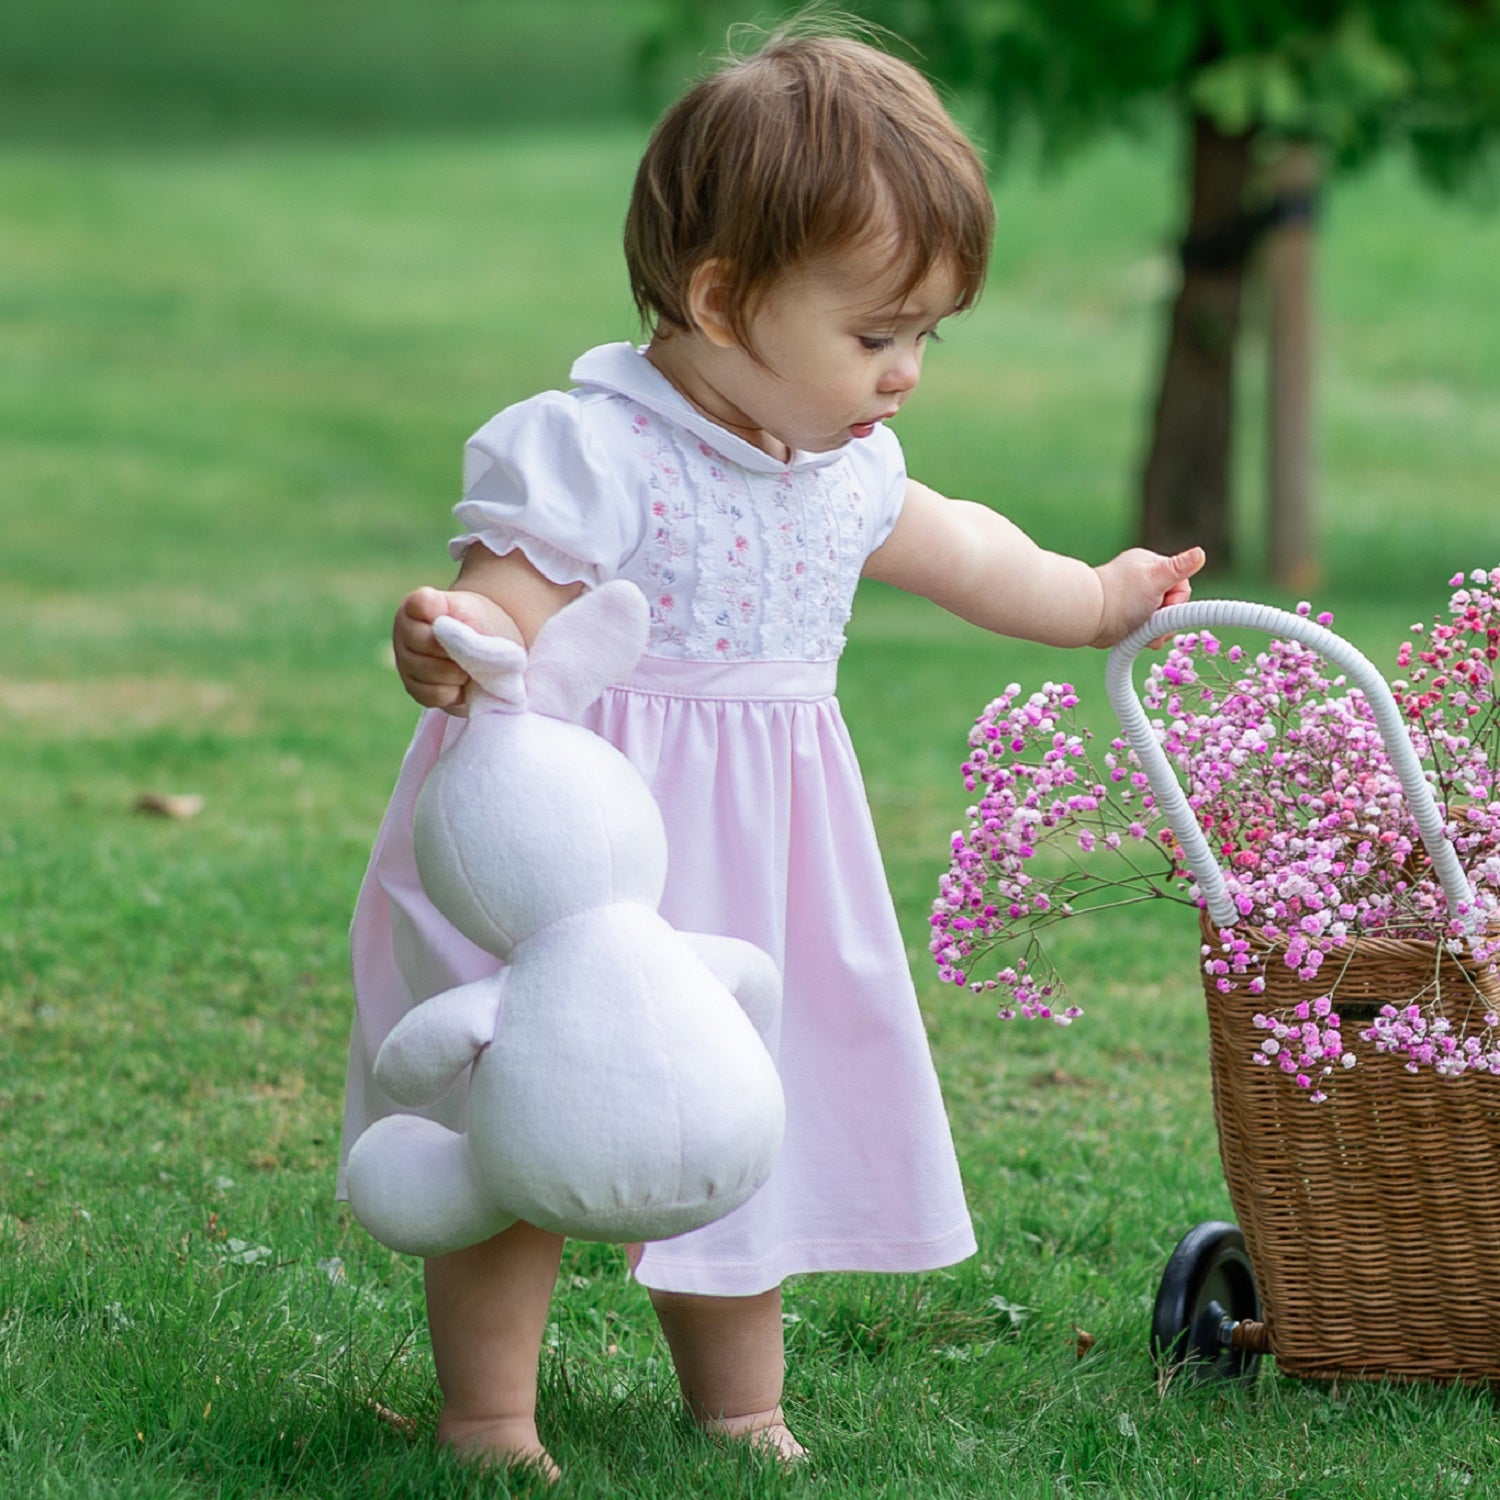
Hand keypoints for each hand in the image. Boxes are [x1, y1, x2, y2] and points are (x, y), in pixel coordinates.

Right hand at [393, 586, 521, 712]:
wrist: (487, 652)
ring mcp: (404, 661)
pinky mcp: (413, 688)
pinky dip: (452, 692)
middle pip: (423, 643)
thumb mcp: (474, 611)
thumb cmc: (479, 625)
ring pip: (426, 672)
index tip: (461, 624)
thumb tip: (438, 627)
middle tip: (470, 652)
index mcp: (415, 606)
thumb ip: (456, 613)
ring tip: (467, 667)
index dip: (446, 619)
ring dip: (455, 673)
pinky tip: (460, 684)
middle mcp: (402, 631)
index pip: (421, 605)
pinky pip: (431, 695)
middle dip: (453, 651)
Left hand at [1089, 546, 1205, 648]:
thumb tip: (1201, 552)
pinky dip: (1145, 636)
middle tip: (1153, 621)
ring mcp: (1135, 601)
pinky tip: (1137, 638)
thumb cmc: (1121, 596)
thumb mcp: (1156, 578)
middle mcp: (1143, 581)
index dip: (1178, 599)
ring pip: (1161, 620)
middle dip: (1166, 619)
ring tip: (1143, 631)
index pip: (1182, 584)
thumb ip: (1179, 568)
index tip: (1165, 605)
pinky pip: (1147, 630)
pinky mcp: (1128, 620)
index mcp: (1150, 565)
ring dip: (1156, 631)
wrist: (1088, 618)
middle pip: (1172, 605)